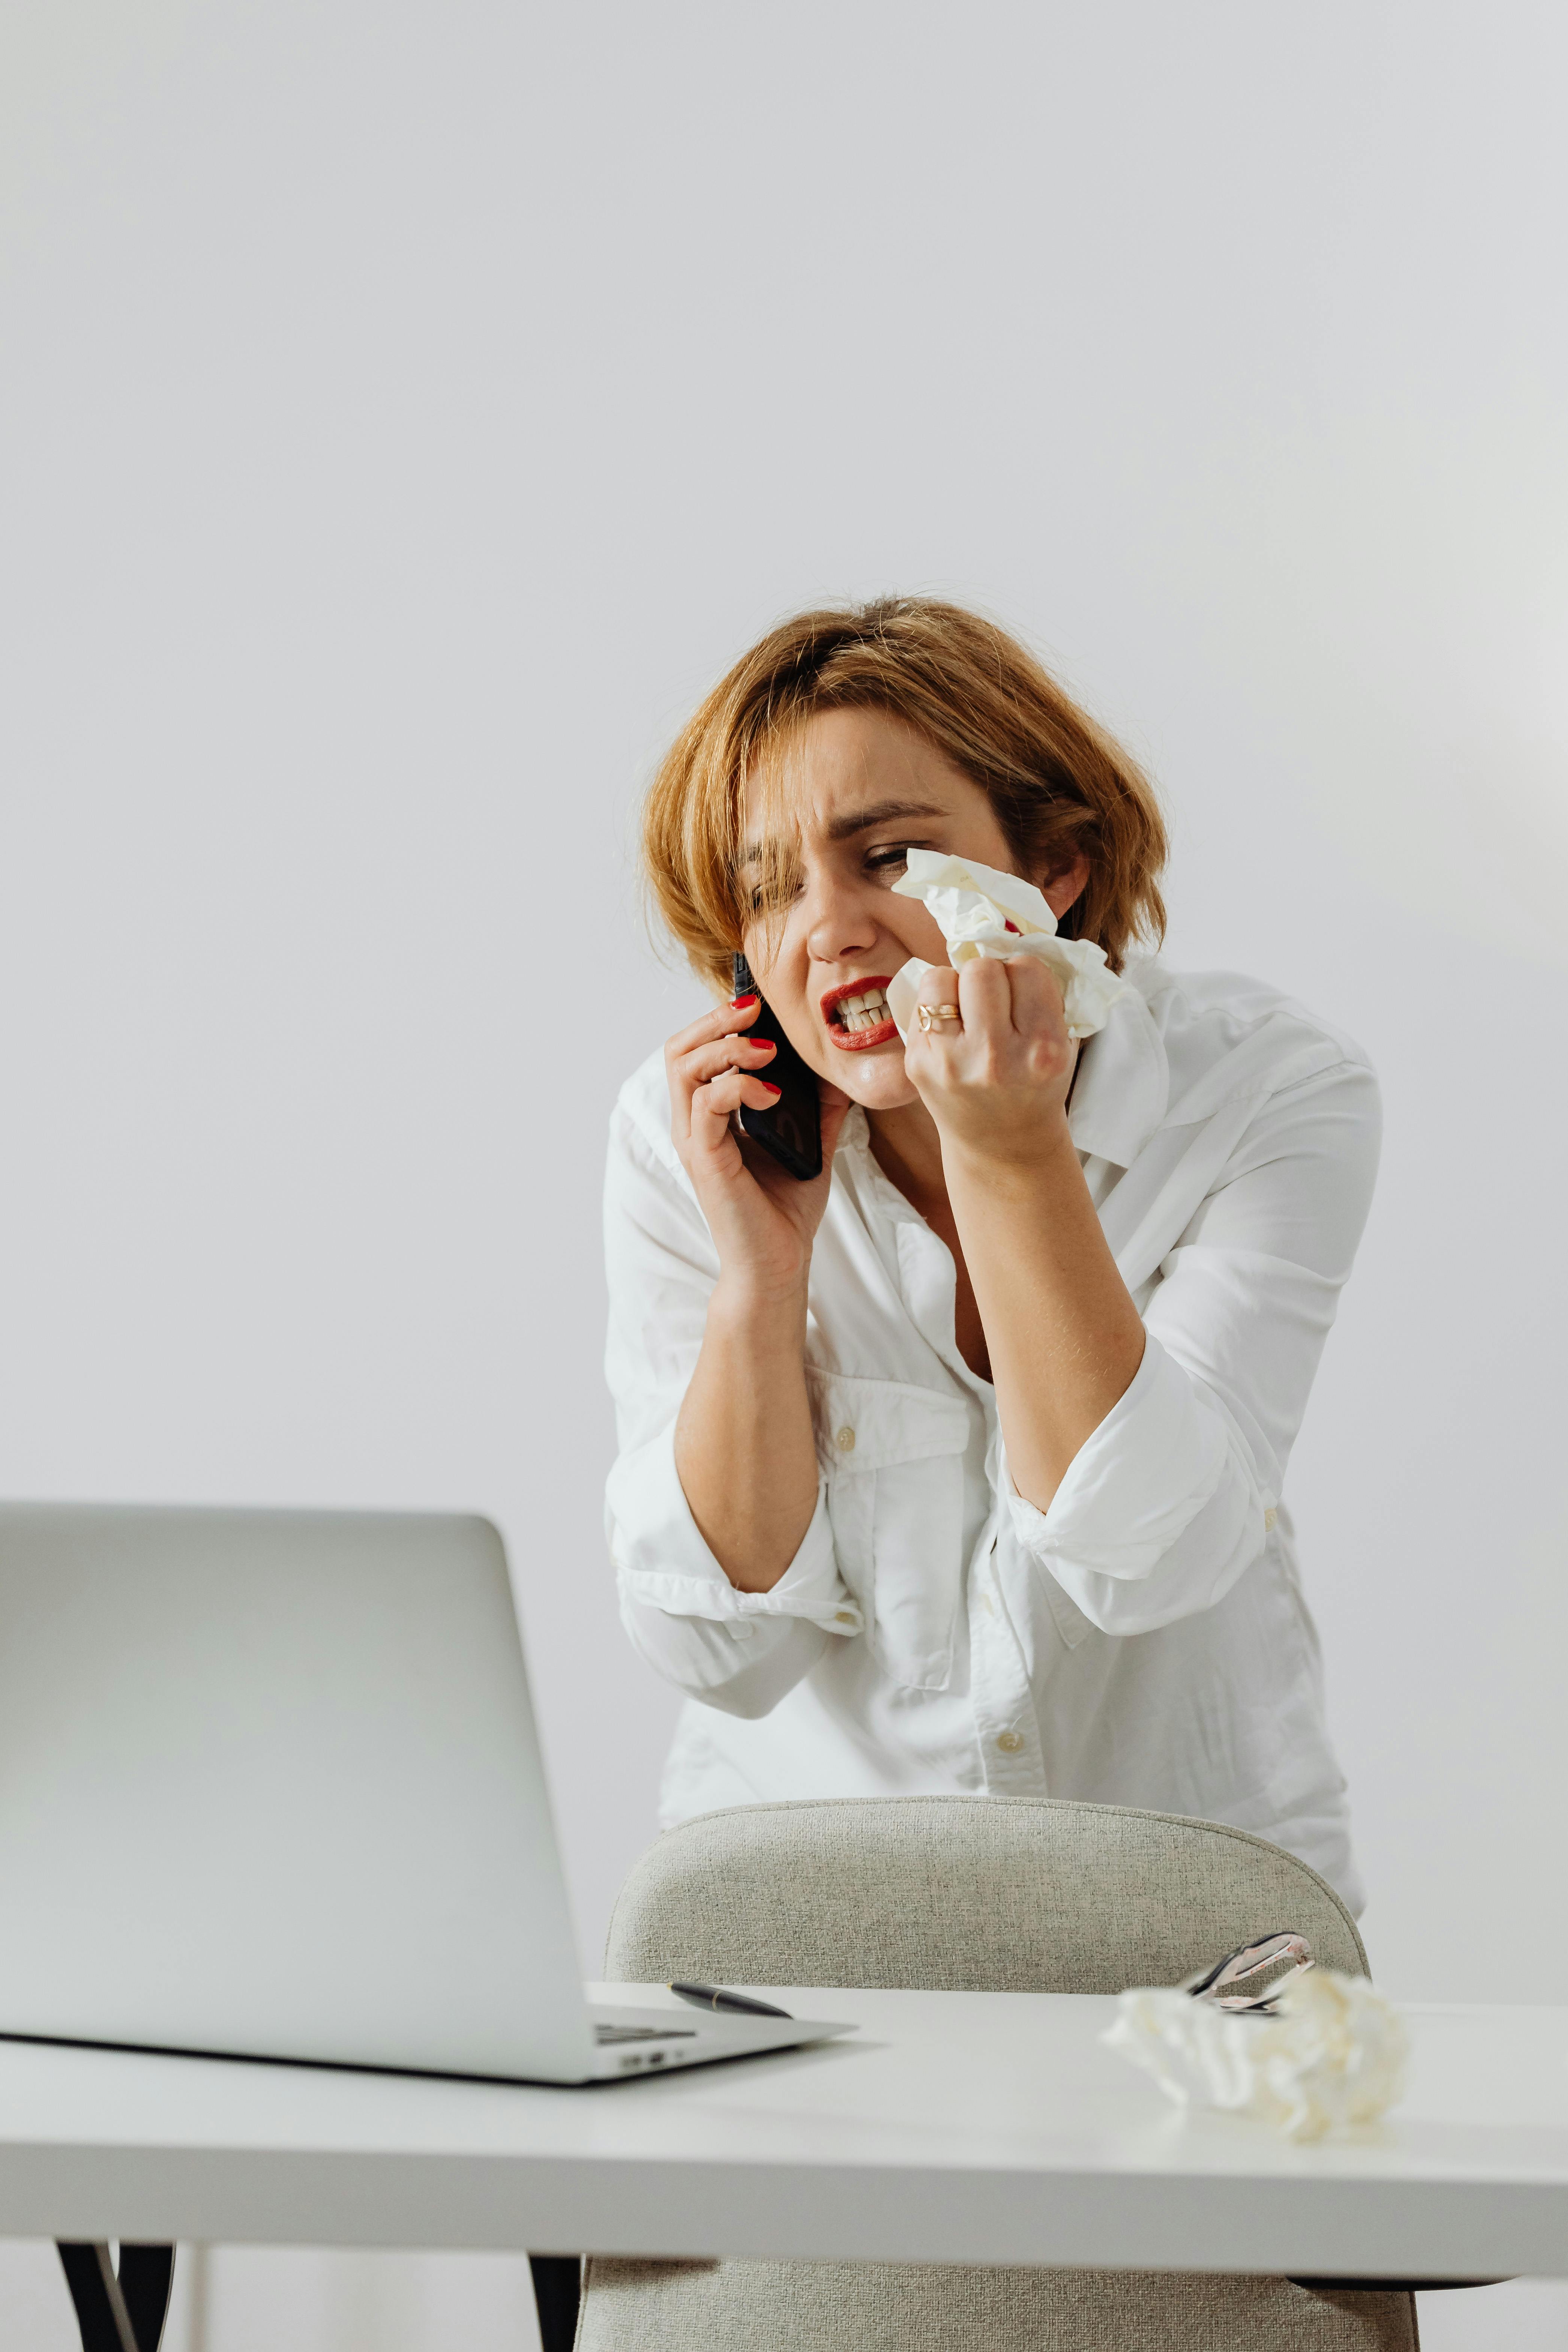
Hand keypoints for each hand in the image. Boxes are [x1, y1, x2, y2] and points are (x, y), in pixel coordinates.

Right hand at [665, 994, 851, 1300]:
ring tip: (767, 1051)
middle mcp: (694, 1124)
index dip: (720, 1020)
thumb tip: (839, 1067)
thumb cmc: (786, 1208)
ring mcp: (695, 1141)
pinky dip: (739, 1087)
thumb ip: (819, 1105)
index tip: (758, 1005)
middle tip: (754, 1009)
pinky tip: (773, 1094)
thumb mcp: (811, 1143)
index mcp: (711, 1116)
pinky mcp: (706, 1159)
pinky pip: (707, 1105)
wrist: (780, 1263)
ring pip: (685, 1068)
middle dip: (715, 1020)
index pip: (697, 1050)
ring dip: (726, 1047)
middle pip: (680, 1049)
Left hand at [902, 954, 1076, 1166]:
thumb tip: (1012, 935)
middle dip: (989, 975)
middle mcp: (996, 1058)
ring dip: (956, 985)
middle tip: (993, 1000)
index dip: (1024, 974)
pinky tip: (950, 1030)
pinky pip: (920, 1003)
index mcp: (1043, 1049)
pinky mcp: (918, 1066)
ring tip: (967, 1010)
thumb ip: (1046, 993)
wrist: (1002, 1145)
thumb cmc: (1035, 1084)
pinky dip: (935, 1007)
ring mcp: (951, 1064)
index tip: (1022, 995)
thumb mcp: (1061, 1043)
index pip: (1028, 968)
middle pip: (982, 968)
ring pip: (942, 977)